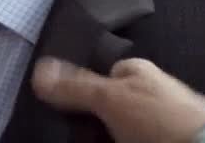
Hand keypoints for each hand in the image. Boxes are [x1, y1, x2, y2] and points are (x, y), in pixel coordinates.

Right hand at [31, 56, 204, 142]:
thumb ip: (78, 86)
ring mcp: (159, 120)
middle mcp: (149, 92)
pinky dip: (121, 140)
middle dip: (93, 120)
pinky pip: (133, 138)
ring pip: (121, 128)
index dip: (81, 94)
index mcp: (138, 73)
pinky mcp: (165, 136)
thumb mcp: (112, 99)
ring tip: (86, 142)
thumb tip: (39, 69)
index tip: (58, 111)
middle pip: (110, 105)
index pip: (102, 78)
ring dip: (107, 136)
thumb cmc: (160, 118)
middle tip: (70, 134)